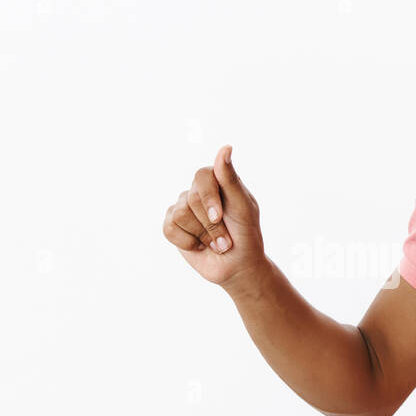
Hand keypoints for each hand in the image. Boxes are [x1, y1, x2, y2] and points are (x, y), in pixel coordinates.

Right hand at [162, 145, 267, 292]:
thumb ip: (231, 179)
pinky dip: (188, 242)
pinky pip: (169, 228)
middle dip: (211, 226)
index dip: (208, 198)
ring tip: (216, 244)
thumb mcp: (244, 208)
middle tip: (225, 239)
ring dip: (202, 236)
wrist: (238, 267)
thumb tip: (225, 148)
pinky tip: (199, 246)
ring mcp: (183, 207)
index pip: (202, 176)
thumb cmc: (246, 236)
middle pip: (191, 199)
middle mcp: (198, 191)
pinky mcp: (172, 226)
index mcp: (218, 181)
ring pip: (180, 215)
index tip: (219, 217)